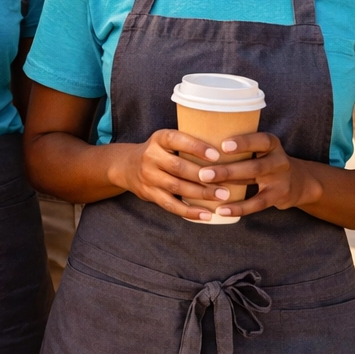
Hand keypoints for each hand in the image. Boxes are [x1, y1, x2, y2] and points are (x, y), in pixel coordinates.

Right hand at [109, 129, 238, 221]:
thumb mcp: (167, 140)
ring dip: (201, 194)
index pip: (177, 140)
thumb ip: (188, 142)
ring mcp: (148, 177)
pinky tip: (206, 214)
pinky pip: (171, 205)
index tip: (216, 155)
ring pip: (177, 187)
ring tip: (222, 196)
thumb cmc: (160, 152)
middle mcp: (151, 156)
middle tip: (226, 183)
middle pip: (179, 168)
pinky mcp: (149, 194)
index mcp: (159, 139)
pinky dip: (189, 211)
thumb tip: (228, 147)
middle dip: (204, 176)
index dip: (196, 147)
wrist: (127, 166)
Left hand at [207, 131, 321, 218]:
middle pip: (253, 165)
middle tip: (203, 173)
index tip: (222, 145)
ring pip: (254, 181)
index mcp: (272, 144)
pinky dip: (239, 207)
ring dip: (230, 184)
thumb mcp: (261, 149)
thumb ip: (240, 147)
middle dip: (227, 169)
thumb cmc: (266, 161)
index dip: (243, 143)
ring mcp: (280, 179)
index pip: (261, 140)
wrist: (298, 182)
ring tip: (208, 189)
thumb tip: (201, 144)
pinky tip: (222, 210)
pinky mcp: (279, 196)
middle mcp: (279, 160)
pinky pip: (258, 203)